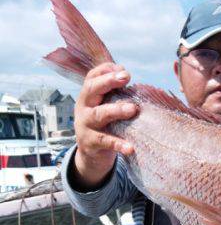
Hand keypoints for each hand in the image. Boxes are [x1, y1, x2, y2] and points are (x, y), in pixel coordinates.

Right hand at [73, 62, 137, 186]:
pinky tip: (130, 147)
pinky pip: (105, 142)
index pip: (92, 77)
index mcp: (88, 96)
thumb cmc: (103, 125)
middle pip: (91, 89)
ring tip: (133, 109)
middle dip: (108, 81)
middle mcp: (83, 107)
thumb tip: (126, 74)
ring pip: (99, 115)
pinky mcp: (90, 143)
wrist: (90, 155)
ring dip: (116, 110)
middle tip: (126, 77)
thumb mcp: (105, 106)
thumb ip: (114, 92)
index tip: (123, 70)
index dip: (106, 70)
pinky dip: (118, 144)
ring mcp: (85, 125)